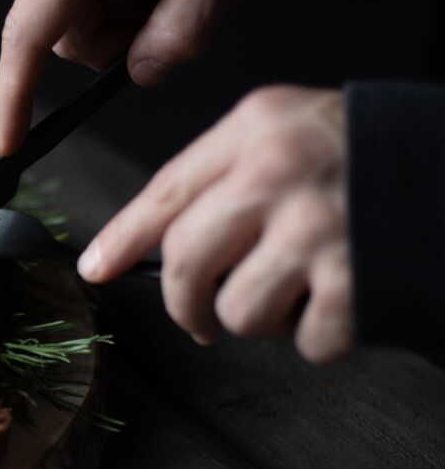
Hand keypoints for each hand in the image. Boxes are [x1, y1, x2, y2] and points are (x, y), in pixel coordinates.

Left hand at [78, 86, 353, 363]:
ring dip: (263, 317)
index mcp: (257, 127)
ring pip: (238, 310)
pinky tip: (343, 298)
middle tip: (201, 316)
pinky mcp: (358, 279)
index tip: (94, 267)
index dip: (123, 237)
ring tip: (299, 289)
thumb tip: (151, 240)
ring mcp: (318, 227)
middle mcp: (279, 172)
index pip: (166, 190)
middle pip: (186, 259)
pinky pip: (303, 340)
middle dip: (186, 303)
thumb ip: (226, 173)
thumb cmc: (373, 151)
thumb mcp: (293, 129)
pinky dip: (320, 334)